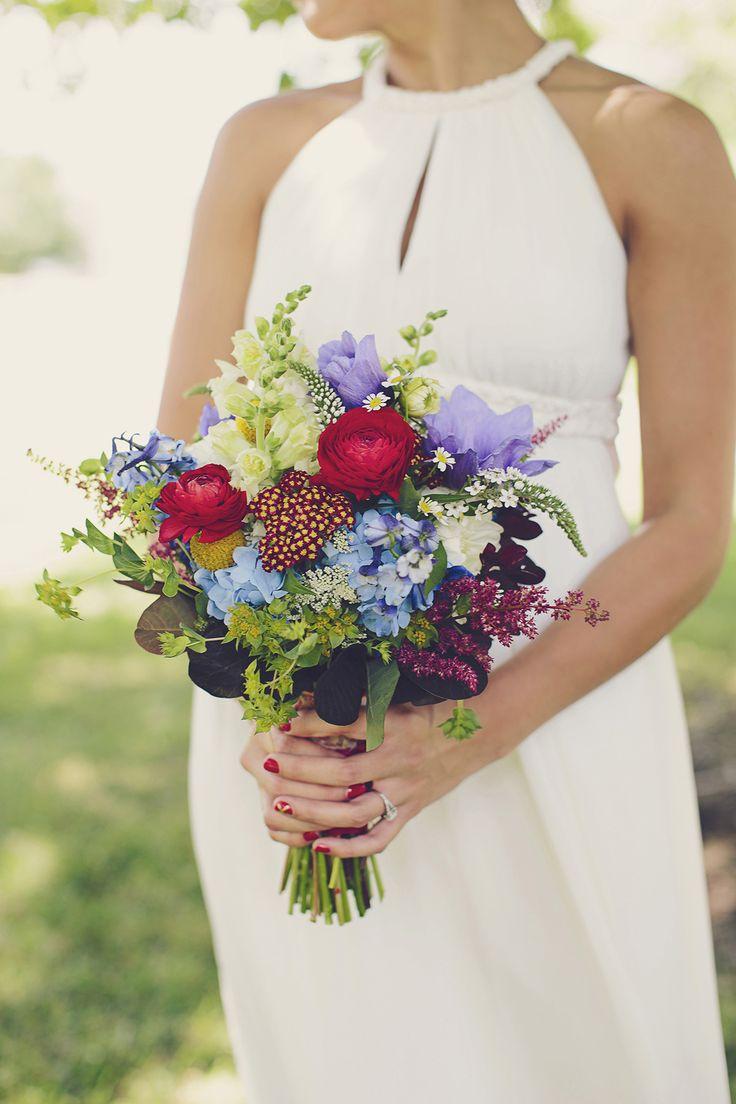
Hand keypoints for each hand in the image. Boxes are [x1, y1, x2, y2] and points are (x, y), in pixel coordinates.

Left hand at [258, 700, 476, 857]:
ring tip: (278, 803)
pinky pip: (378, 838)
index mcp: (395, 725)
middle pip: (342, 772)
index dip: (310, 724)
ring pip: (355, 811)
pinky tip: (317, 846)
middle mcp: (399, 760)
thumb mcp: (397, 695)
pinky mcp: (410, 811)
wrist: (478, 733)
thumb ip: (358, 699)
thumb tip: (307, 694)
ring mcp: (405, 790)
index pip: (345, 724)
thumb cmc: (428, 708)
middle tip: (266, 763)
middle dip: (300, 769)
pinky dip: (348, 847)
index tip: (280, 722)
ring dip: (314, 811)